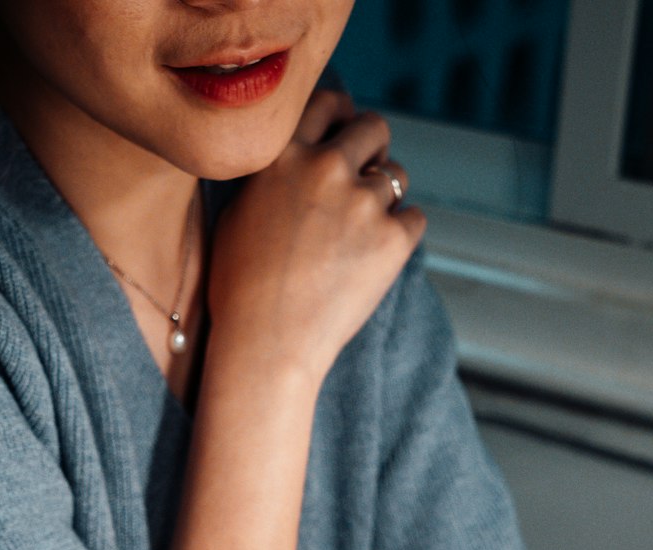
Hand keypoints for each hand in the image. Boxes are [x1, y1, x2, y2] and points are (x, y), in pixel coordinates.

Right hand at [208, 89, 425, 385]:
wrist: (265, 344)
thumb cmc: (240, 289)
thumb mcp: (238, 213)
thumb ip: (275, 174)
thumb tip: (305, 153)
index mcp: (283, 155)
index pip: (327, 102)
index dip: (342, 117)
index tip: (345, 134)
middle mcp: (324, 167)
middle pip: (374, 127)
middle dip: (373, 149)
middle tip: (365, 179)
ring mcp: (362, 202)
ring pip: (397, 175)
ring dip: (386, 196)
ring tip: (362, 234)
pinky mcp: (392, 240)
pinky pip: (414, 219)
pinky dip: (400, 236)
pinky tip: (375, 261)